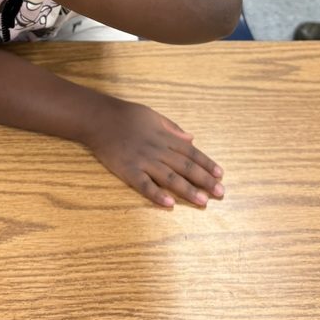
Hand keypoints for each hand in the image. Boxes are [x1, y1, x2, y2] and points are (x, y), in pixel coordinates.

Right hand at [82, 96, 224, 207]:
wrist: (99, 119)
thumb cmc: (127, 115)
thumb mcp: (153, 115)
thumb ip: (172, 128)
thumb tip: (191, 139)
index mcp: (164, 137)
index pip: (191, 153)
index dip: (206, 164)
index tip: (220, 175)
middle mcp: (157, 150)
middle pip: (185, 167)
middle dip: (204, 180)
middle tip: (220, 193)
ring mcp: (143, 161)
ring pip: (170, 178)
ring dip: (188, 190)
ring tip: (203, 201)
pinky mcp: (128, 171)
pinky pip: (144, 185)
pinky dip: (157, 195)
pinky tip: (169, 204)